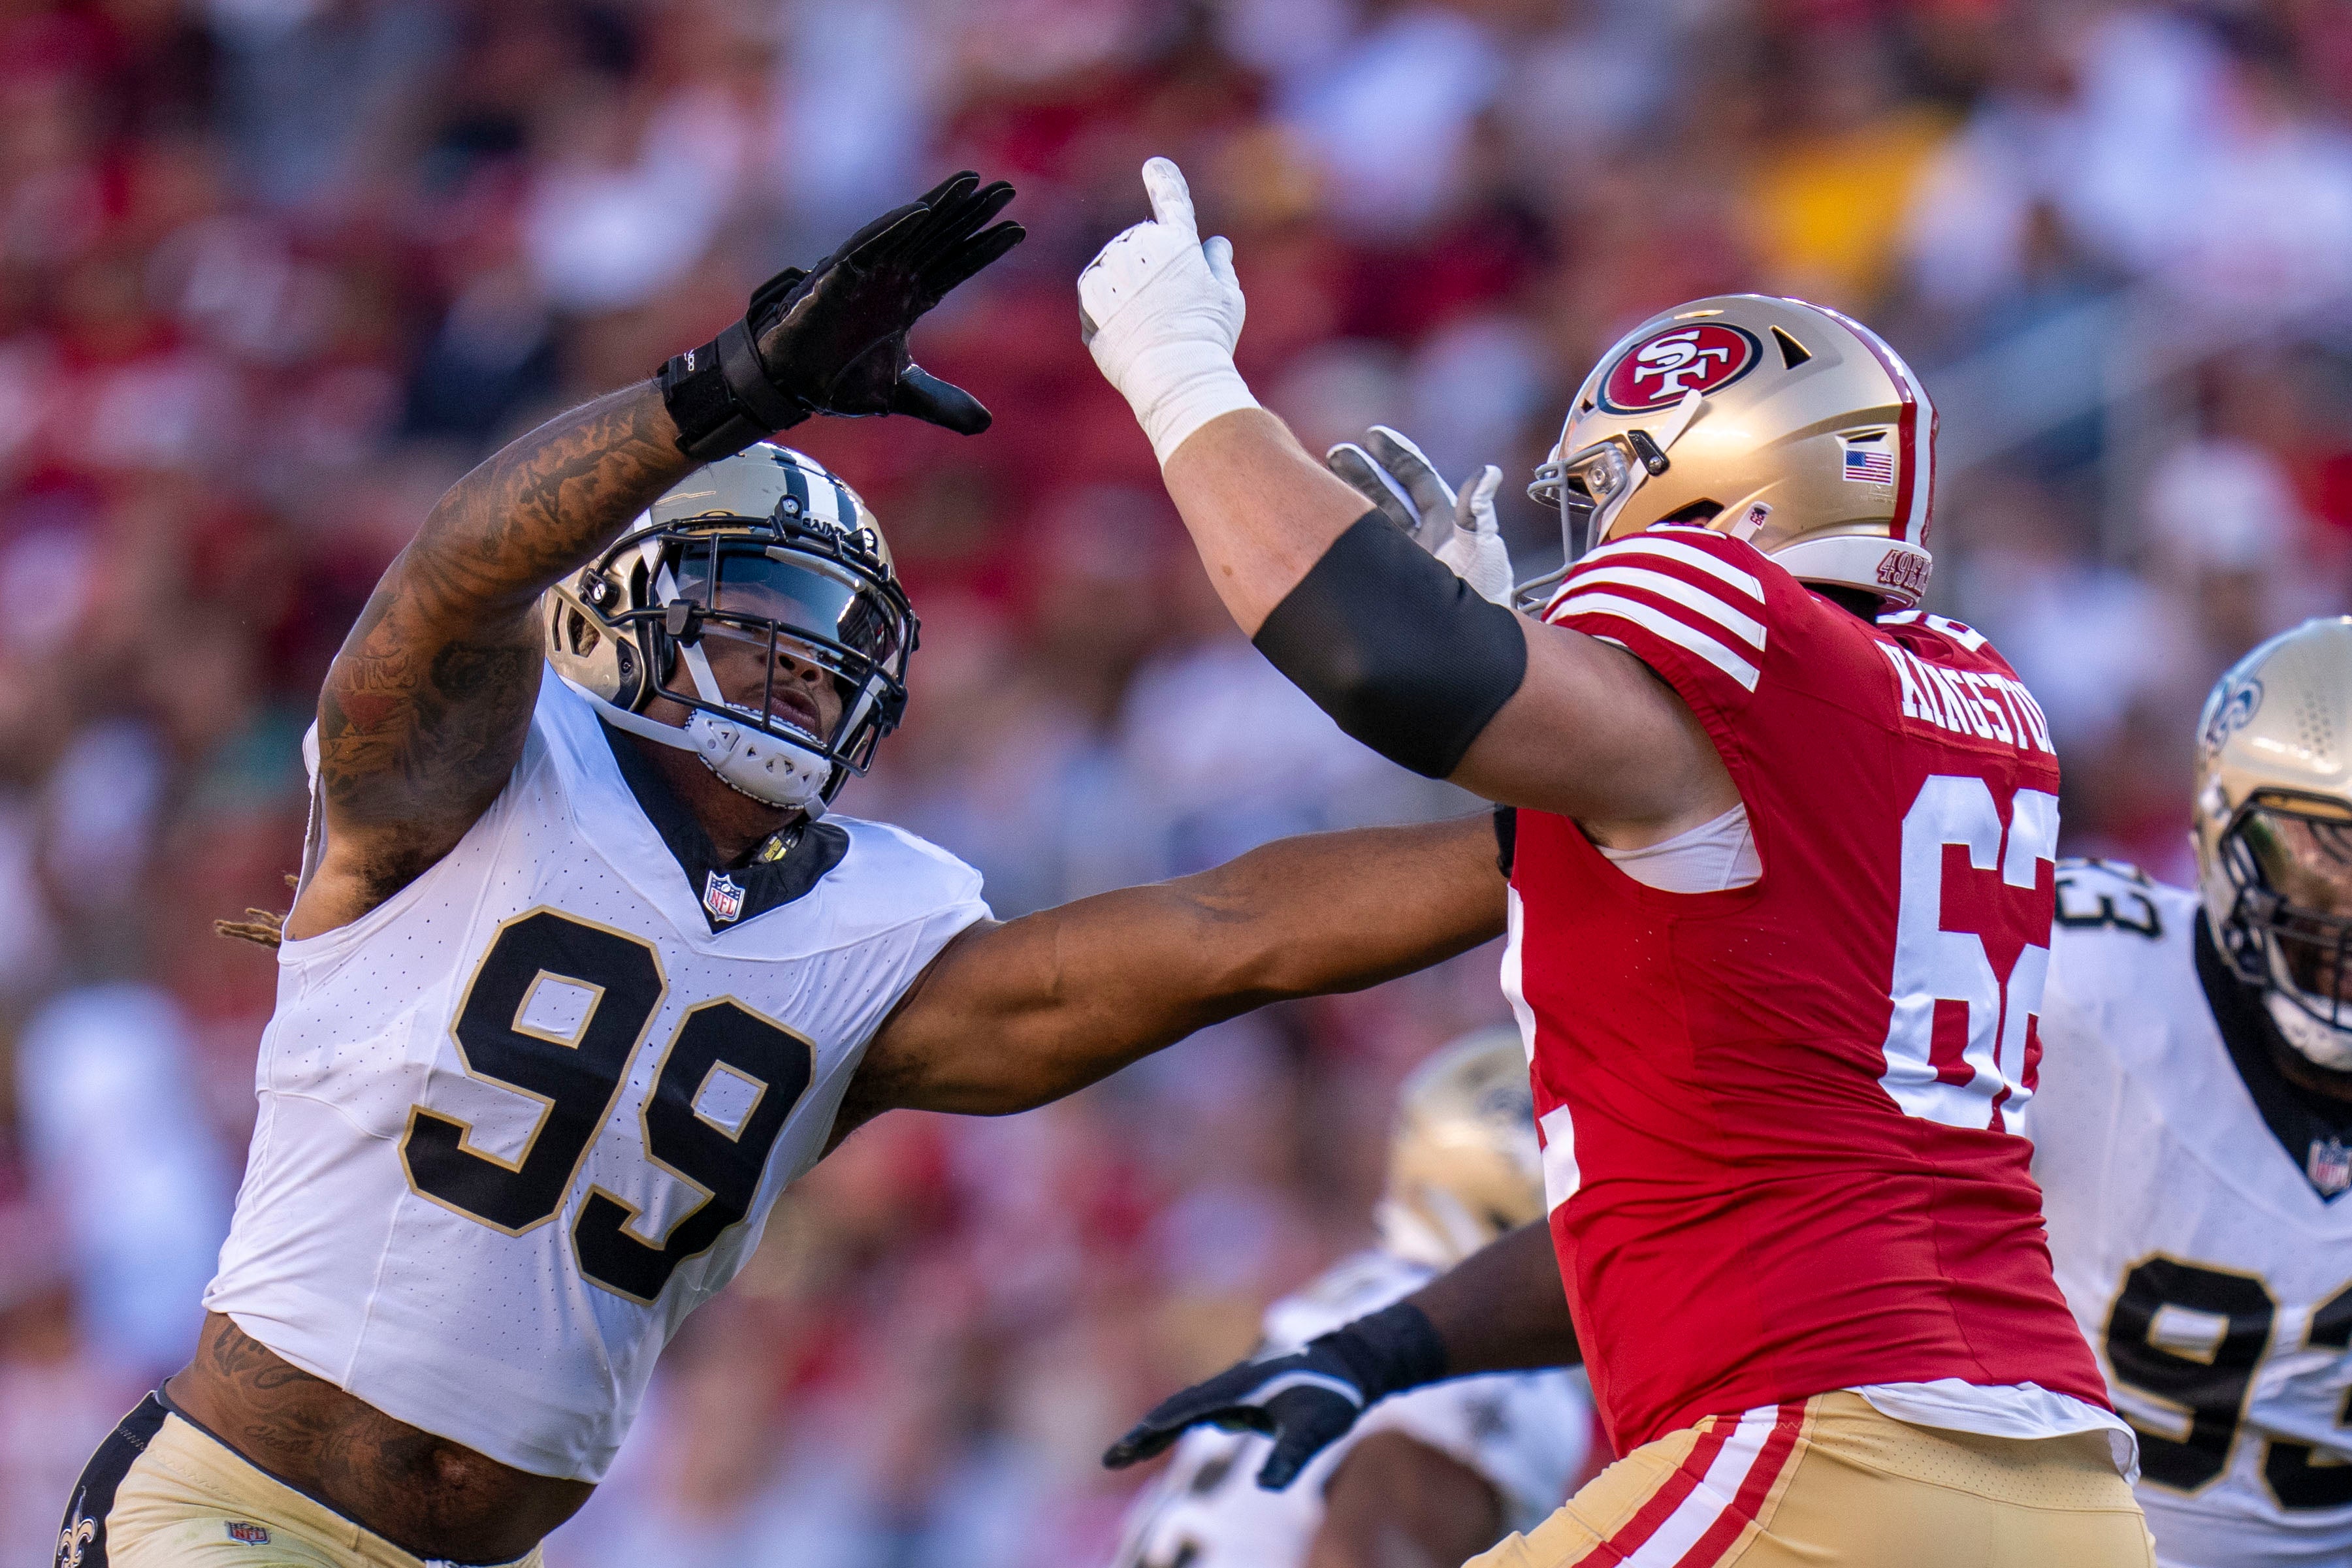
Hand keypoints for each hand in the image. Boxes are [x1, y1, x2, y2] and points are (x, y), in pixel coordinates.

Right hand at [757, 171, 1023, 430]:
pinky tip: (923, 209)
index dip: (984, 248)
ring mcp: (867, 272)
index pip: (954, 266)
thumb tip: (986, 424)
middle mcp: (892, 279)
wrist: (792, 386)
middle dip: (972, 214)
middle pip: (940, 238)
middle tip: (1008, 189)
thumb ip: (942, 403)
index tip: (1018, 230)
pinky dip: (895, 226)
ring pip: (910, 231)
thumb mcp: (903, 393)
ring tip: (974, 182)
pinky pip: (869, 243)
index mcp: (908, 300)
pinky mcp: (839, 273)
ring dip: (941, 206)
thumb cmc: (839, 380)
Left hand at [1078, 157, 1257, 465]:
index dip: (1164, 181)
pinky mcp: (1089, 296)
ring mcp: (1113, 270)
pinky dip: (1106, 310)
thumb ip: (1219, 265)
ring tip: (1147, 324)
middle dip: (1150, 269)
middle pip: (1141, 247)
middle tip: (1169, 309)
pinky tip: (1126, 332)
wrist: (1174, 374)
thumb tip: (1215, 243)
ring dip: (1127, 289)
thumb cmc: (1208, 337)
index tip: (1154, 166)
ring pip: (1116, 269)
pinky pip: (1096, 293)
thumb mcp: (1228, 298)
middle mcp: (1142, 248)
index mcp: (1179, 242)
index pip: (1171, 201)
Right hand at [1103, 1301, 1446, 1489]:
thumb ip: (1292, 1457)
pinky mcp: (1245, 1395)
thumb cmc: (1334, 1396)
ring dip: (1156, 1428)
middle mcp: (1228, 1386)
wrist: (1352, 1362)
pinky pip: (1201, 1409)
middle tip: (1109, 1459)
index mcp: (1235, 1390)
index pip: (1179, 1413)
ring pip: (1185, 1408)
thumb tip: (1268, 1488)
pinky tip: (1171, 1432)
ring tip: (1130, 1451)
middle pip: (1173, 1410)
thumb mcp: (1317, 1430)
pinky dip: (1177, 1422)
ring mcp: (1235, 1389)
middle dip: (1140, 1435)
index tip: (1119, 1453)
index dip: (1146, 1435)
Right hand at [1327, 427, 1513, 605]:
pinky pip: (1357, 554)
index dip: (1396, 456)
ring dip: (1346, 500)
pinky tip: (1318, 524)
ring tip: (1316, 480)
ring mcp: (1399, 563)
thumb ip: (1476, 513)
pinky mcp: (1382, 584)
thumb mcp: (1480, 552)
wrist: (1464, 651)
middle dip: (1362, 473)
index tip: (1372, 436)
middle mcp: (1419, 539)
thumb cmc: (1481, 601)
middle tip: (1336, 453)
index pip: (1417, 480)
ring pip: (1368, 522)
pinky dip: (1339, 536)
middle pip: (1386, 496)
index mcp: (1444, 524)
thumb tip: (1488, 472)